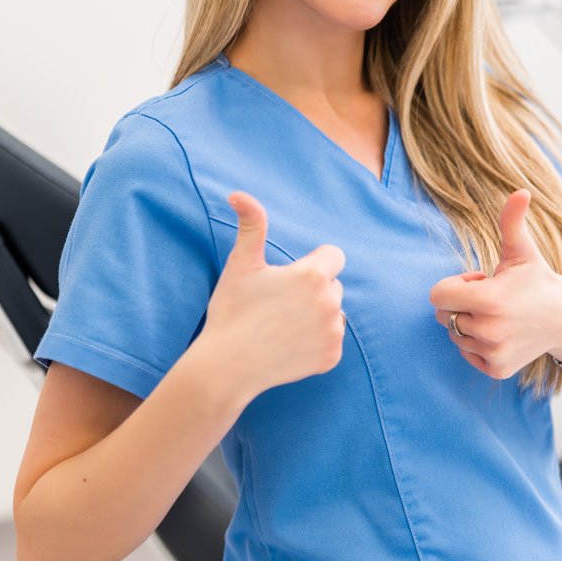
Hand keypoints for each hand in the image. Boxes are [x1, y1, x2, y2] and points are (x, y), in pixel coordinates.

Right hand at [192, 191, 346, 396]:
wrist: (227, 367)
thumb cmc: (232, 311)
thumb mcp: (241, 264)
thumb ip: (251, 225)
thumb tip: (239, 193)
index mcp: (313, 275)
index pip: (334, 256)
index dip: (312, 264)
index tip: (289, 277)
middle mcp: (331, 302)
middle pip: (332, 285)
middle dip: (312, 291)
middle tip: (279, 305)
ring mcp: (333, 332)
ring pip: (333, 313)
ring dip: (316, 315)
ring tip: (282, 325)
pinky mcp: (332, 357)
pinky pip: (331, 340)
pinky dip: (316, 342)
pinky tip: (288, 345)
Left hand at [428, 189, 561, 379]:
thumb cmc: (538, 280)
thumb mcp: (523, 251)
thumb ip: (512, 221)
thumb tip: (521, 191)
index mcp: (489, 300)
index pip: (437, 295)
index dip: (456, 284)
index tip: (480, 280)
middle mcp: (488, 330)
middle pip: (443, 316)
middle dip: (460, 304)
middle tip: (490, 298)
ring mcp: (493, 352)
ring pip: (455, 335)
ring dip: (469, 324)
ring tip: (498, 315)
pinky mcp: (497, 369)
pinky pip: (467, 354)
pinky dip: (477, 345)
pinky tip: (501, 333)